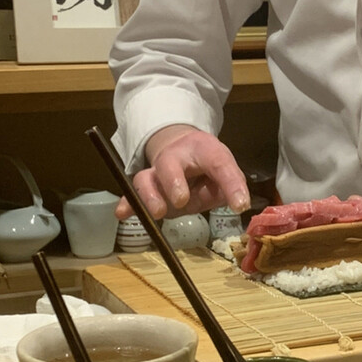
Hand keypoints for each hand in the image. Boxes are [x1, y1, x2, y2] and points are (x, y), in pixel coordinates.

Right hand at [116, 124, 249, 219]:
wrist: (181, 147)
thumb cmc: (206, 161)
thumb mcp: (226, 170)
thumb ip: (230, 186)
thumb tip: (238, 204)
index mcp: (203, 150)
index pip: (219, 162)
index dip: (230, 182)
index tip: (239, 204)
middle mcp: (175, 158)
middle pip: (169, 165)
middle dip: (173, 182)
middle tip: (181, 200)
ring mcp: (157, 173)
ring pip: (145, 178)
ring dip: (150, 195)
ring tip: (157, 212)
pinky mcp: (148, 189)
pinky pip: (132, 194)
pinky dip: (127, 203)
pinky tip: (122, 213)